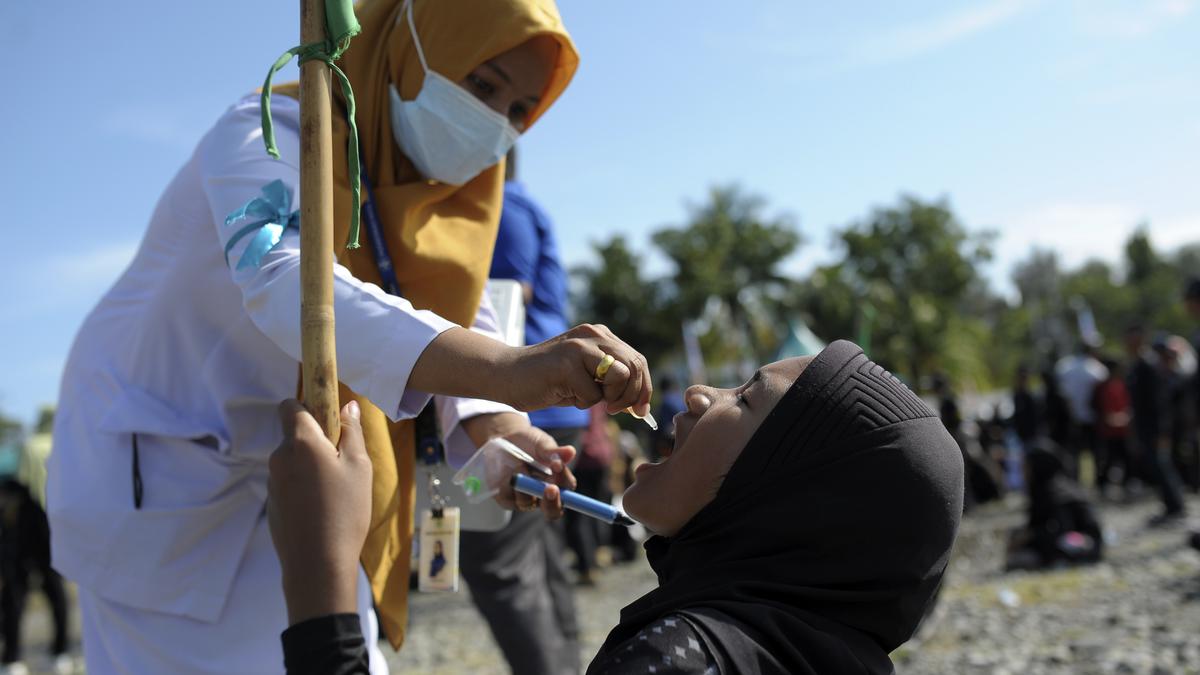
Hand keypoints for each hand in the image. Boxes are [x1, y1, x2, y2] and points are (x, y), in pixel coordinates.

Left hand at [268, 399, 371, 625]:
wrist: (317, 564)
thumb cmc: (346, 511)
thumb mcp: (360, 468)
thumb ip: (352, 432)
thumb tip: (349, 406)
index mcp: (301, 442)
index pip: (289, 406)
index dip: (308, 407)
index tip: (329, 422)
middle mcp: (280, 457)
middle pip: (295, 436)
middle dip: (316, 442)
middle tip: (344, 465)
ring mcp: (273, 481)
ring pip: (293, 461)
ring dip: (311, 467)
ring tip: (336, 493)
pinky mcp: (272, 503)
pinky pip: (289, 484)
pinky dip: (303, 488)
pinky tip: (323, 510)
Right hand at [409, 324, 652, 417]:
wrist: (507, 375)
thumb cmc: (549, 381)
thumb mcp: (587, 379)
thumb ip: (613, 384)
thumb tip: (641, 405)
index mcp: (600, 335)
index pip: (637, 360)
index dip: (643, 388)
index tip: (641, 411)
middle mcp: (593, 335)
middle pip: (634, 366)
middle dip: (631, 395)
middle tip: (615, 410)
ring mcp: (580, 346)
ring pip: (620, 376)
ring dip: (608, 398)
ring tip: (584, 398)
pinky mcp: (567, 362)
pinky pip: (593, 394)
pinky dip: (581, 403)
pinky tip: (562, 393)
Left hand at [461, 412, 576, 519]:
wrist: (504, 438)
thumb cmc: (529, 443)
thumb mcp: (541, 443)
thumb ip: (554, 452)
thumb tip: (571, 452)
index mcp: (558, 482)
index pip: (567, 490)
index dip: (564, 481)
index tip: (557, 466)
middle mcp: (543, 495)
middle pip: (553, 511)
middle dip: (552, 502)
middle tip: (551, 489)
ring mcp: (525, 499)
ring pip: (527, 503)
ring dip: (524, 484)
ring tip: (520, 463)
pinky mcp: (507, 499)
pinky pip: (508, 498)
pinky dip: (507, 483)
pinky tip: (506, 471)